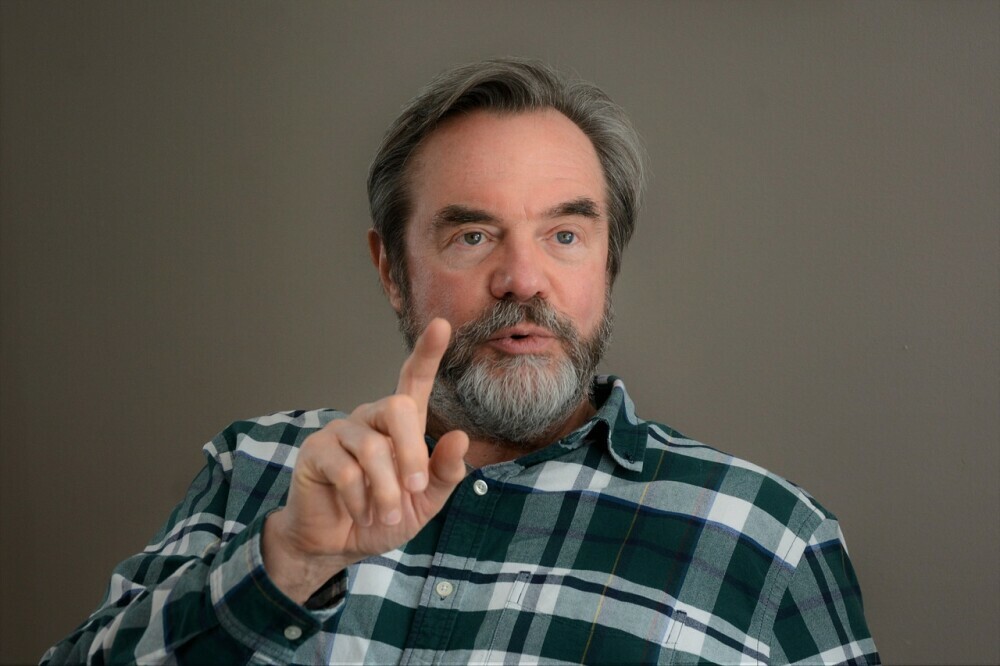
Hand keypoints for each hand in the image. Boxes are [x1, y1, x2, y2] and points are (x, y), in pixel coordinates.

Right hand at [262, 318, 468, 602]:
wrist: (338, 545)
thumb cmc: (383, 516)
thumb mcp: (425, 502)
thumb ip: (444, 473)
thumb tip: (460, 438)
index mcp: (400, 425)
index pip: (413, 380)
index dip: (427, 353)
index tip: (441, 325)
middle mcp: (370, 419)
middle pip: (396, 408)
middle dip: (412, 452)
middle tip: (417, 488)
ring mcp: (340, 432)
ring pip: (372, 448)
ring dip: (386, 489)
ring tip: (388, 513)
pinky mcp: (315, 451)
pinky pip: (345, 471)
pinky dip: (361, 500)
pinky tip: (360, 513)